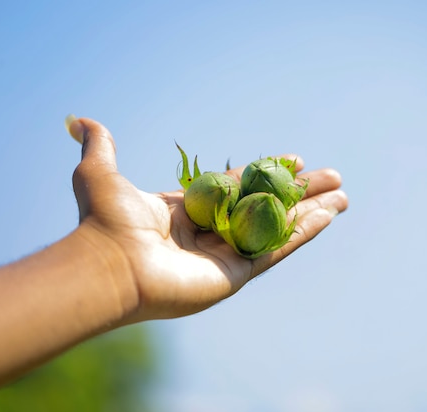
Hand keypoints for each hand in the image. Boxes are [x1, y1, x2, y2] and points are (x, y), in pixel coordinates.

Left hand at [68, 117, 348, 323]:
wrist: (110, 264)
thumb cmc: (105, 222)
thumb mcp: (100, 174)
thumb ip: (102, 145)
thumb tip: (82, 120)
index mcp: (189, 210)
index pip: (239, 187)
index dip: (268, 172)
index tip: (295, 158)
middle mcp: (212, 233)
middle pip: (268, 206)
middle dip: (302, 193)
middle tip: (333, 178)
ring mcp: (227, 256)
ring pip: (280, 228)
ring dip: (313, 212)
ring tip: (344, 197)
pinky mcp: (237, 275)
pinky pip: (277, 249)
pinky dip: (304, 233)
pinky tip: (328, 216)